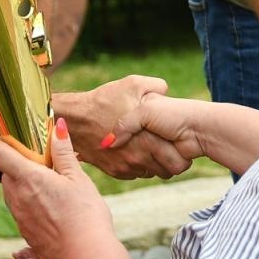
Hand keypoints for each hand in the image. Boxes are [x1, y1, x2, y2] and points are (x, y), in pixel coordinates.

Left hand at [0, 118, 112, 258]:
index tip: (19, 142)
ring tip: (53, 190)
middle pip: (5, 174)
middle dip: (20, 166)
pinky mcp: (25, 235)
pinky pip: (21, 216)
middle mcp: (17, 198)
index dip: (3, 143)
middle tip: (46, 166)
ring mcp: (19, 218)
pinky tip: (52, 212)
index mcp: (28, 178)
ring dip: (25, 188)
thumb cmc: (85, 213)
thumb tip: (56, 126)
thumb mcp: (78, 177)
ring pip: (12, 195)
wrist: (86, 254)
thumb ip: (63, 151)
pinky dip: (31, 209)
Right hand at [57, 75, 192, 179]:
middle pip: (169, 171)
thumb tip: (168, 93)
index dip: (184, 154)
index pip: (180, 161)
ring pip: (152, 174)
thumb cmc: (104, 100)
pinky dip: (138, 165)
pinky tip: (136, 150)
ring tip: (152, 147)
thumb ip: (158, 87)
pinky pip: (135, 174)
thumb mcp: (134, 84)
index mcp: (149, 139)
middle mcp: (139, 157)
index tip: (181, 142)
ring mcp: (126, 166)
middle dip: (173, 161)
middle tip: (170, 147)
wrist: (74, 119)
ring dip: (155, 164)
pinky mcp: (115, 171)